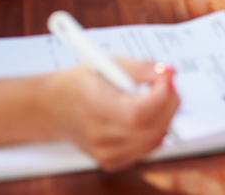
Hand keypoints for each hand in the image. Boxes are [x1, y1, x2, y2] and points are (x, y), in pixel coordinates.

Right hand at [50, 60, 178, 171]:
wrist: (54, 107)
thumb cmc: (80, 83)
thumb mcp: (110, 63)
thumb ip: (142, 68)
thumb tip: (169, 72)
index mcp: (97, 109)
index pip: (138, 114)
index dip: (161, 95)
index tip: (167, 77)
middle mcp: (101, 137)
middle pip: (152, 128)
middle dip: (169, 102)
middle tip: (167, 83)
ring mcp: (107, 154)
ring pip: (155, 140)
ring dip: (165, 116)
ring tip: (156, 96)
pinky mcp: (112, 161)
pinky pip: (147, 148)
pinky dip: (155, 130)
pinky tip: (147, 115)